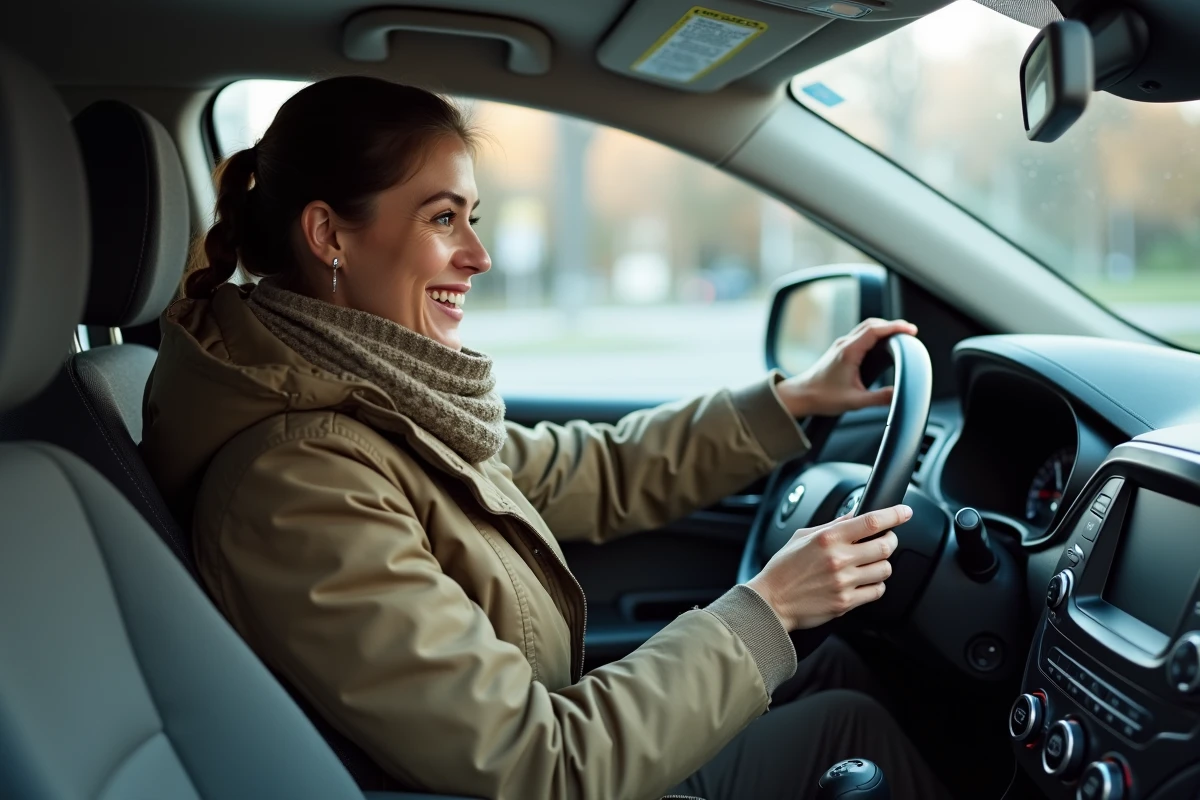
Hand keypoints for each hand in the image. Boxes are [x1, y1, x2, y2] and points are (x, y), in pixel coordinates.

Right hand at [746, 505, 909, 630]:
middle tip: (886, 540)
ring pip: (885, 569)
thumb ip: (831, 525)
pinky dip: (876, 585)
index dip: (894, 515)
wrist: (771, 601)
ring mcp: (844, 582)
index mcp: (828, 539)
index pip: (871, 522)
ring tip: (871, 563)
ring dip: (883, 564)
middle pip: (885, 546)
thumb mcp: (803, 536)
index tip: (904, 512)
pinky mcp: (846, 602)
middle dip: (891, 541)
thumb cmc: (783, 569)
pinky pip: (877, 591)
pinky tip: (865, 581)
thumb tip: (855, 515)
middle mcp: (838, 559)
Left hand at [774, 318, 917, 417]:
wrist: (800, 395)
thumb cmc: (822, 397)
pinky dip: (874, 334)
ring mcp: (840, 346)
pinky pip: (860, 335)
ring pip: (865, 328)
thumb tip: (898, 395)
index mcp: (849, 352)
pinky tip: (881, 344)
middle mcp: (844, 344)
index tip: (911, 330)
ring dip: (883, 328)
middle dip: (892, 325)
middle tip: (910, 332)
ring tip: (899, 335)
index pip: (875, 330)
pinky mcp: (839, 350)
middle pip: (872, 324)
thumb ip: (878, 398)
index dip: (895, 327)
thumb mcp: (854, 401)